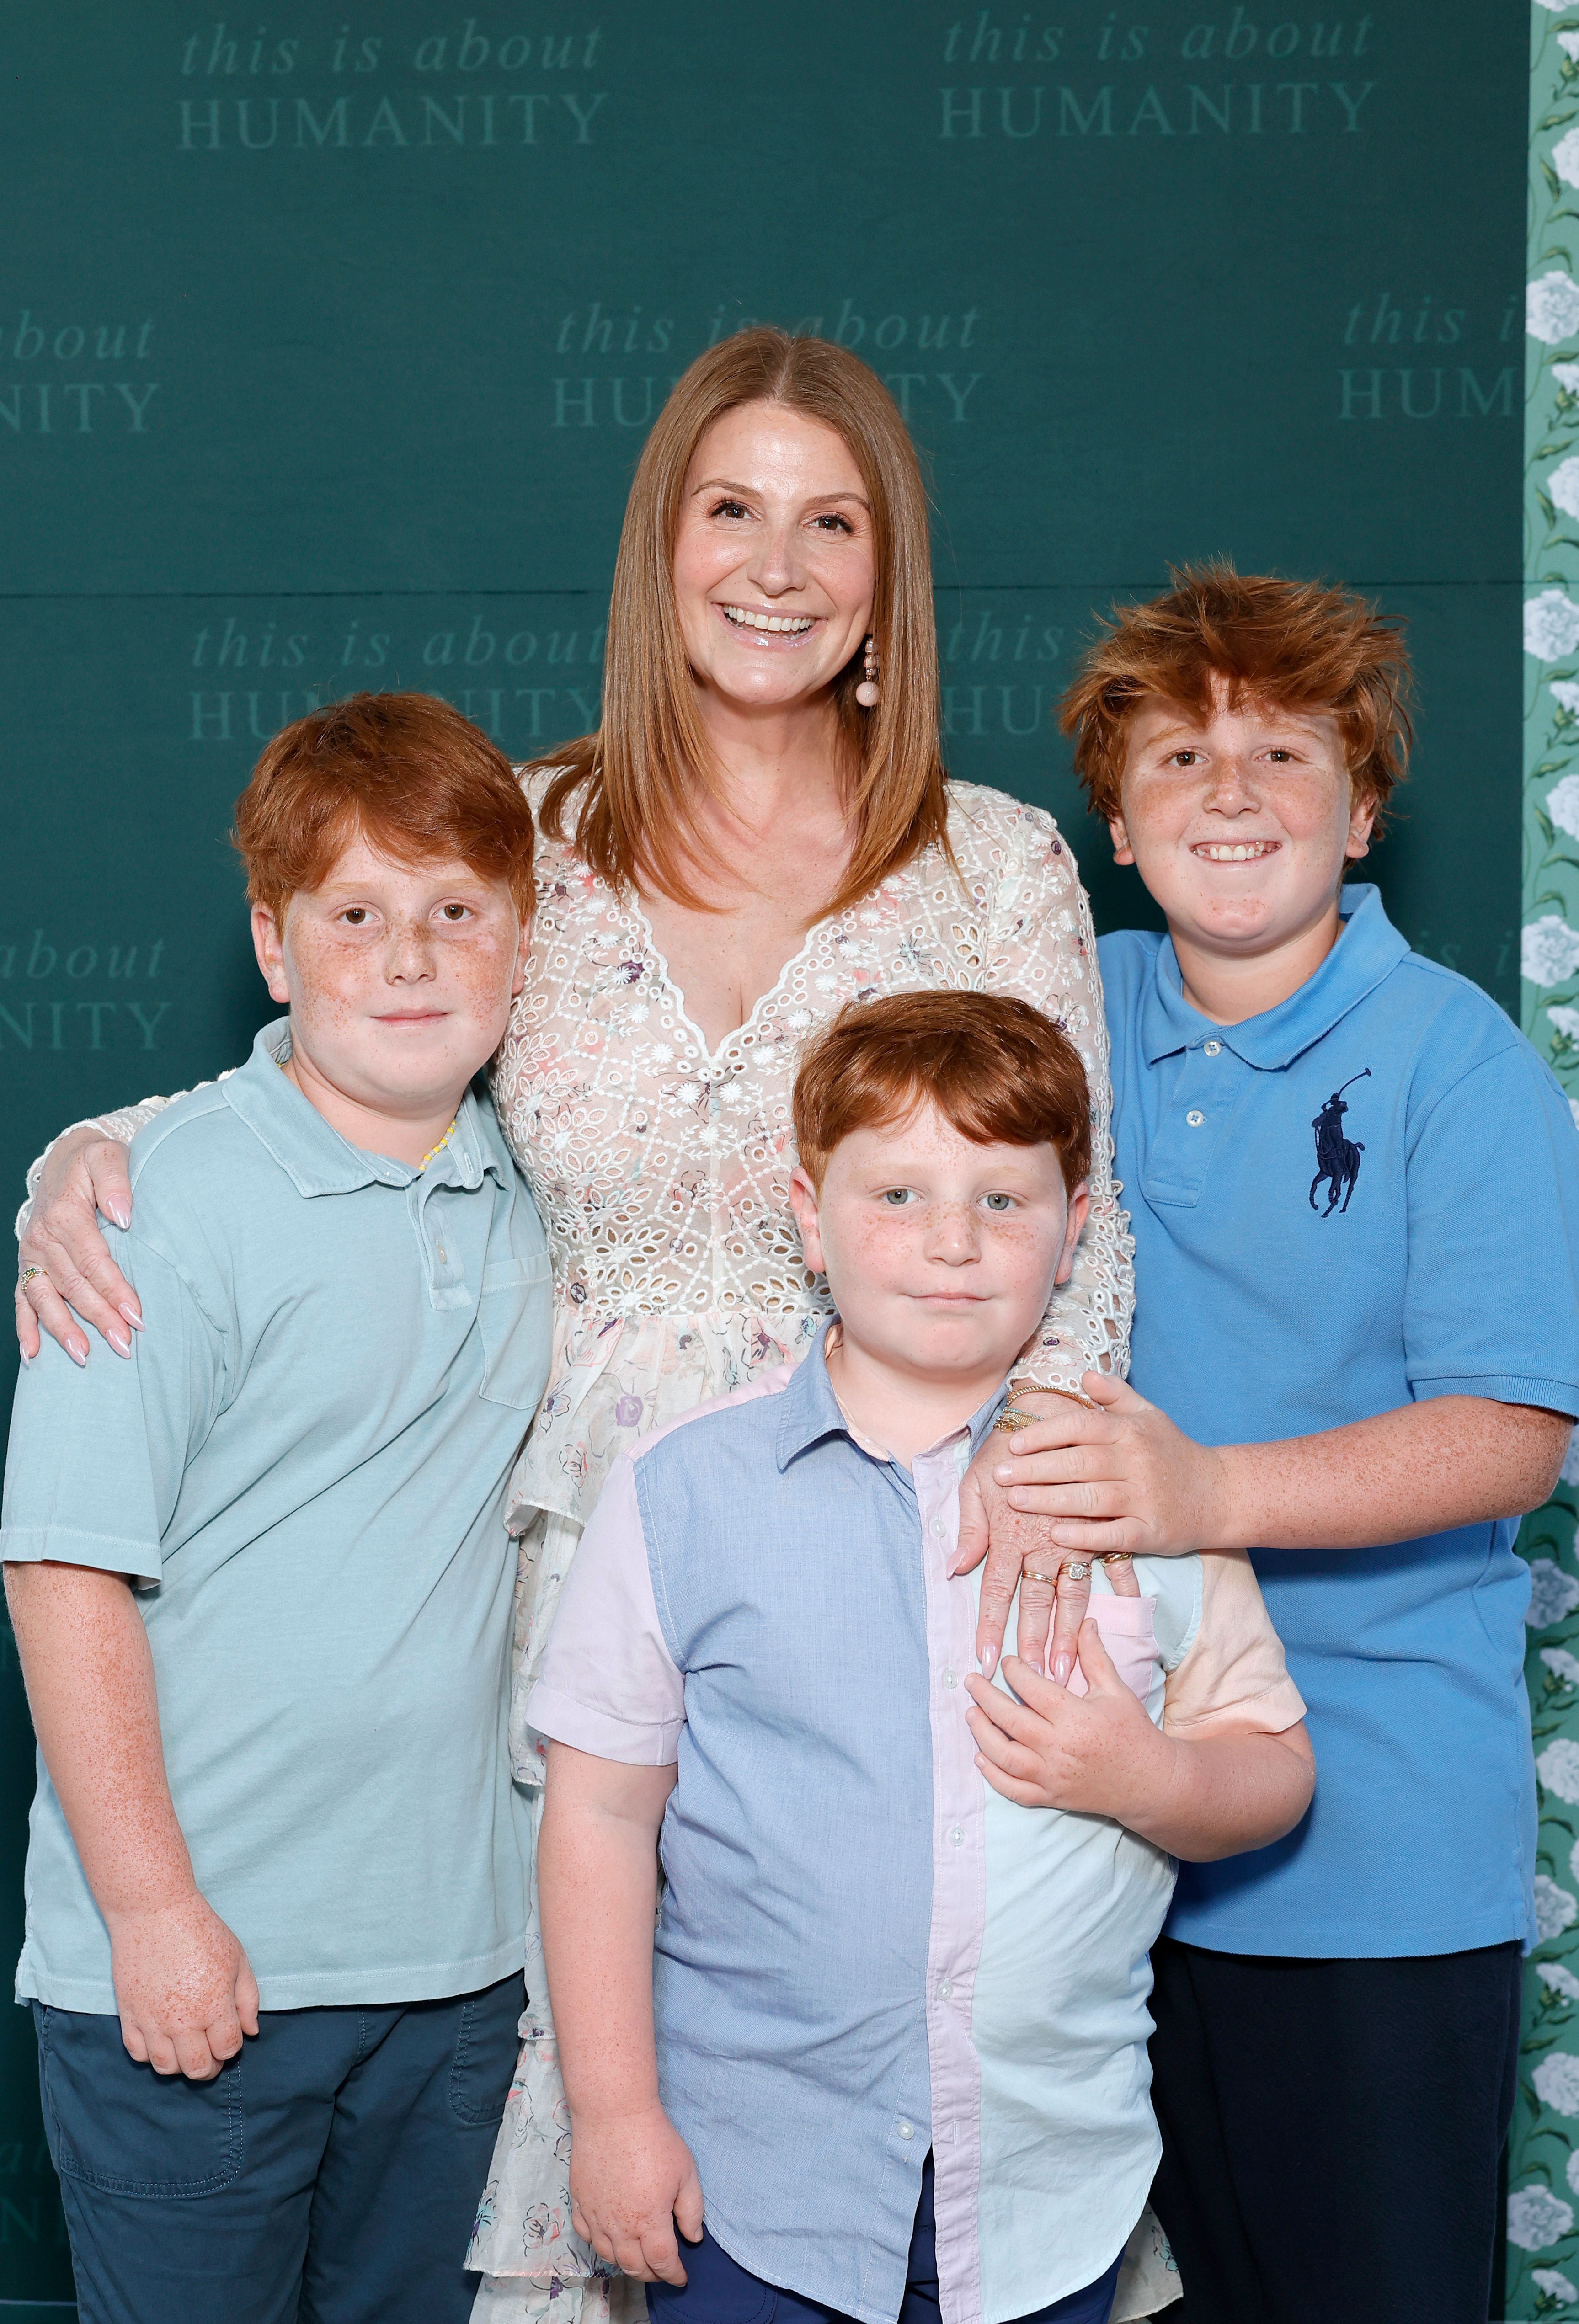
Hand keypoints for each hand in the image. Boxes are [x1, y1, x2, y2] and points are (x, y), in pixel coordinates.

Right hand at [16, 1129, 138, 1364]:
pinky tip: (33, 1355)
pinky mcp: (27, 1267)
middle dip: (99, 1317)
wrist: (66, 1161)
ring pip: (46, 1299)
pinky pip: (22, 1300)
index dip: (115, 1289)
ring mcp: (31, 1255)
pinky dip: (26, 1328)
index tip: (137, 1315)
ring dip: (64, 1330)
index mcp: (64, 1214)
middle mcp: (42, 1239)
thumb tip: (123, 1215)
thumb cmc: (94, 1163)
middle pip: (73, 1285)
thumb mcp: (108, 1157)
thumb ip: (116, 1182)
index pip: (93, 1260)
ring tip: (84, 1357)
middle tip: (124, 1346)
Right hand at [106, 1890, 258, 2079]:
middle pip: (198, 2068)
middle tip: (211, 2052)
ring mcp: (152, 2021)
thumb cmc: (200, 1931)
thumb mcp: (237, 1959)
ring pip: (166, 2068)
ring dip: (180, 2065)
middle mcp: (183, 2021)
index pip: (227, 2049)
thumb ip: (248, 1999)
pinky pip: (137, 2053)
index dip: (232, 2047)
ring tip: (187, 2048)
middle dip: (210, 2066)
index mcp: (215, 2006)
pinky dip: (150, 2054)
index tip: (229, 2035)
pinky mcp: (128, 2015)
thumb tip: (251, 2032)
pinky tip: (161, 2039)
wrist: (154, 1913)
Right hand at [569, 2103, 703, 2284]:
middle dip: (651, 2274)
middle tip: (662, 2270)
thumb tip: (693, 2237)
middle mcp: (620, 2226)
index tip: (682, 2277)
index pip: (662, 2263)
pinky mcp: (579, 2200)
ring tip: (638, 2258)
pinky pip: (586, 2234)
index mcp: (649, 2222)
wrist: (614, 2114)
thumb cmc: (654, 2139)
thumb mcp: (686, 2172)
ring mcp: (596, 2215)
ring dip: (626, 2262)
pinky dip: (599, 2243)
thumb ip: (691, 2210)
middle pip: (635, 2266)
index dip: (674, 2274)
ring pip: (609, 2255)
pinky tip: (609, 2237)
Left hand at [956, 1395, 1140, 1685]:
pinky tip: (1128, 1614)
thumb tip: (954, 1568)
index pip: (996, 1591)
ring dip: (1070, 1631)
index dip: (990, 1627)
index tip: (987, 1660)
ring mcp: (1074, 1536)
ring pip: (1073, 1593)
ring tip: (1069, 1667)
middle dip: (1035, 1643)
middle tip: (1037, 1682)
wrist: (1046, 1412)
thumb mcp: (974, 1483)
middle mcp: (1043, 1542)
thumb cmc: (1003, 1450)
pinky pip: (1114, 1561)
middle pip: (1036, 1602)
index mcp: (1009, 1534)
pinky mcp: (1100, 1525)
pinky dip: (1122, 1587)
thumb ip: (968, 1527)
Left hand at [965, 1621, 1166, 1821]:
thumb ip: (1095, 1656)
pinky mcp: (1051, 1796)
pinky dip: (993, 1776)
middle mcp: (1059, 1747)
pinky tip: (980, 1758)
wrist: (1150, 1781)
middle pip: (1010, 1720)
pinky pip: (1014, 1790)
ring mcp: (1053, 1775)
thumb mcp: (1116, 1690)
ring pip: (1004, 1756)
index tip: (1007, 1661)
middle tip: (971, 1681)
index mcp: (1075, 1717)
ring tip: (970, 1713)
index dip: (1014, 1671)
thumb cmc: (1133, 1732)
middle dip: (985, 1697)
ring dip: (982, 1734)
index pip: (1032, 1689)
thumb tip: (1086, 1621)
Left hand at [994, 1373, 1230, 1560]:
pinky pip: (1113, 1534)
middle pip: (1078, 1464)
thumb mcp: (1149, 1415)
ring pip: (1090, 1499)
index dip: (1043, 1435)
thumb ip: (1115, 1395)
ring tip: (1015, 1502)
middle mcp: (1136, 1462)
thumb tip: (1084, 1375)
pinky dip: (1084, 1535)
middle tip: (1000, 1476)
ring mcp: (1145, 1498)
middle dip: (1034, 1470)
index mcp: (1129, 1432)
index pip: (1079, 1427)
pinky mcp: (1152, 1531)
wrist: (1218, 1494)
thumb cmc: (1172, 1452)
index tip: (1012, 1444)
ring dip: (1049, 1501)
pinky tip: (1056, 1535)